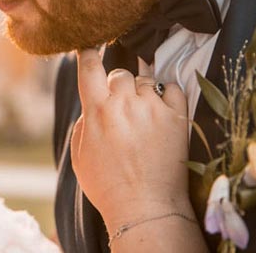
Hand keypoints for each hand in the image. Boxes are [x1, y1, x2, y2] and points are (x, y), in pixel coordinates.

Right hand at [69, 49, 192, 233]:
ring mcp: (152, 109)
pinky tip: (162, 112)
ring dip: (143, 93)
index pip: (89, 66)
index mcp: (96, 111)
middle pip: (119, 73)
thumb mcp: (79, 155)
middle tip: (123, 107)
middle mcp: (123, 104)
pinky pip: (172, 88)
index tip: (89, 43)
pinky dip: (168, 95)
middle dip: (119, 85)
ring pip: (145, 80)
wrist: (146, 211)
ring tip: (144, 119)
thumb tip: (92, 102)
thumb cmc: (109, 187)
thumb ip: (83, 122)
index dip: (88, 51)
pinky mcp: (176, 118)